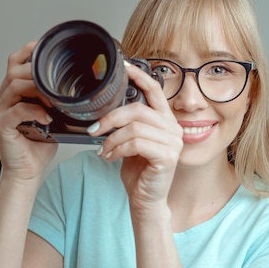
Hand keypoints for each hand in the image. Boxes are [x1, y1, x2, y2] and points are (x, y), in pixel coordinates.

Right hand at [0, 42, 57, 181]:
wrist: (28, 171)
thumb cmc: (40, 145)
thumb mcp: (52, 116)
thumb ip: (57, 100)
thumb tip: (80, 87)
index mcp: (12, 93)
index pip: (15, 62)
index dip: (30, 52)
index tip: (48, 50)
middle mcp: (2, 98)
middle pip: (15, 70)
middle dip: (38, 72)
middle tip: (57, 83)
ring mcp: (0, 111)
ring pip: (14, 85)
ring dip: (38, 89)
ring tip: (54, 101)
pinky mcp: (1, 125)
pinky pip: (17, 110)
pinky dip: (34, 111)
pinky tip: (47, 117)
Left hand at [88, 63, 182, 213]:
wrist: (145, 200)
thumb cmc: (138, 172)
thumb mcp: (131, 142)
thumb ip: (128, 124)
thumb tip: (107, 110)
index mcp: (165, 121)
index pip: (155, 92)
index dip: (140, 77)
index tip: (124, 67)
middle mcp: (173, 129)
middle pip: (138, 110)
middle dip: (111, 118)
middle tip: (95, 129)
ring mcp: (173, 143)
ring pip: (134, 128)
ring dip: (112, 139)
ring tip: (104, 150)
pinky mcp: (167, 157)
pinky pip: (136, 144)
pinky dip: (117, 149)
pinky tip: (111, 157)